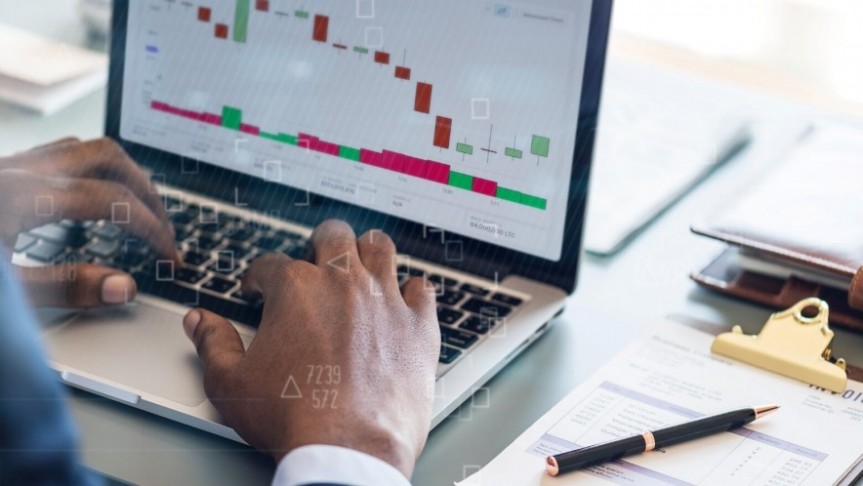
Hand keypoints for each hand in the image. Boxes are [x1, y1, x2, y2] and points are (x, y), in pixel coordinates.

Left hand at [0, 138, 180, 307]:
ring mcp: (10, 163)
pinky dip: (92, 172)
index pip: (113, 201)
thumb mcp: (5, 292)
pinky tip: (93, 199)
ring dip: (123, 175)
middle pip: (110, 159)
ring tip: (139, 210)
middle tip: (163, 231)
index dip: (151, 229)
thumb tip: (124, 286)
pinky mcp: (2, 168)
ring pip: (85, 148)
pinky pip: (60, 154)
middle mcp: (20, 169)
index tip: (169, 256)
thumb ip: (64, 287)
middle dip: (147, 195)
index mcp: (21, 195)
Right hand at [182, 220, 439, 477]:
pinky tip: (404, 301)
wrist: (348, 449)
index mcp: (296, 289)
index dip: (258, 278)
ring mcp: (385, 300)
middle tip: (315, 263)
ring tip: (360, 265)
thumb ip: (212, 344)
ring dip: (367, 251)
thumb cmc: (292, 417)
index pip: (270, 265)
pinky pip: (423, 289)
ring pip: (380, 247)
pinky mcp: (418, 326)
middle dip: (319, 244)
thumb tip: (199, 322)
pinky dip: (413, 292)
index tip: (258, 291)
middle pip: (333, 236)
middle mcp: (343, 283)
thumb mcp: (231, 383)